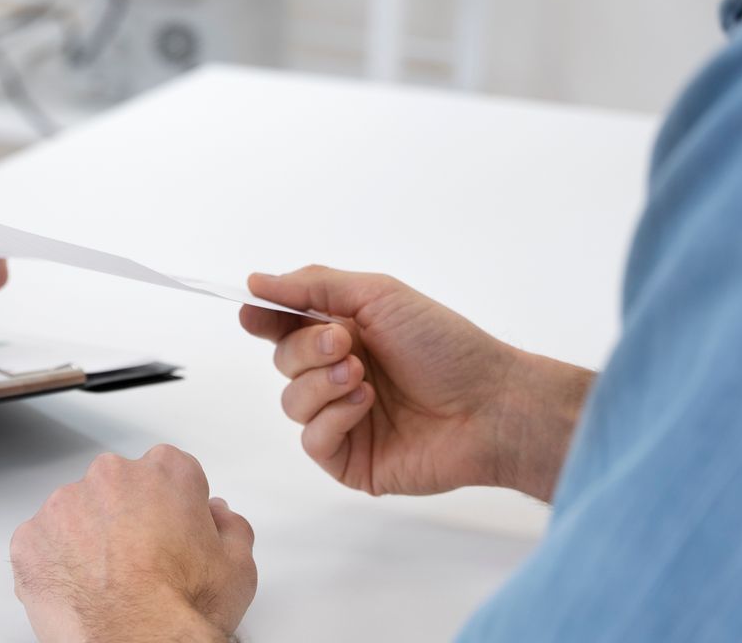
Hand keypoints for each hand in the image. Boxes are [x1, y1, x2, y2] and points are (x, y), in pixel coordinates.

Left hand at [10, 446, 255, 642]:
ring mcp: (65, 505)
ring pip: (76, 513)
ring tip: (108, 583)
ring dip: (87, 539)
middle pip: (118, 487)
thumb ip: (230, 526)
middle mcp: (112, 476)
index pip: (168, 472)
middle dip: (126, 517)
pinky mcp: (30, 538)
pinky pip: (42, 543)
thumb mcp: (237, 568)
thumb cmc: (180, 609)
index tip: (171, 533)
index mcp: (165, 472)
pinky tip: (79, 590)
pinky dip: (55, 563)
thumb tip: (217, 516)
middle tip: (140, 563)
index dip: (171, 507)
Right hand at [241, 267, 592, 502]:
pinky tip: (366, 406)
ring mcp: (344, 419)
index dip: (264, 318)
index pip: (286, 324)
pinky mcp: (351, 459)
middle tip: (345, 343)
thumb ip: (313, 285)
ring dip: (321, 384)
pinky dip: (332, 418)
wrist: (489, 405)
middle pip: (282, 360)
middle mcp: (339, 374)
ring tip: (362, 378)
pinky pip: (312, 441)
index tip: (252, 311)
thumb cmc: (444, 345)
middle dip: (306, 349)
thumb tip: (255, 282)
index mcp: (344, 333)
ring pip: (290, 402)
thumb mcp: (377, 294)